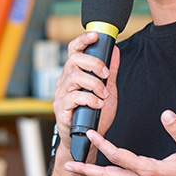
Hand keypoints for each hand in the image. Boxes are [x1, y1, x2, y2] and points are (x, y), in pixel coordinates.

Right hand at [51, 31, 119, 162]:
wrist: (87, 141)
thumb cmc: (95, 115)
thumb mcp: (108, 91)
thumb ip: (110, 72)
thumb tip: (115, 51)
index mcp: (74, 74)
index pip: (74, 51)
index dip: (83, 40)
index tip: (95, 35)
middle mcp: (64, 81)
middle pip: (73, 60)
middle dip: (93, 64)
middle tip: (105, 74)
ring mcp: (60, 94)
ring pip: (74, 78)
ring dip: (94, 84)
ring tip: (104, 94)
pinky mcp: (60, 108)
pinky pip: (73, 97)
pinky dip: (89, 99)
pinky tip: (98, 104)